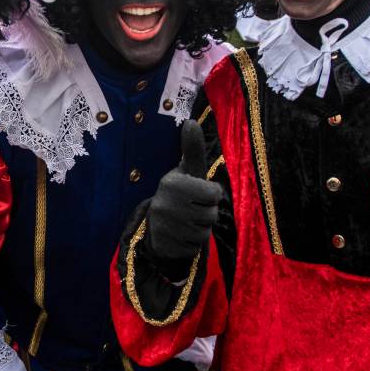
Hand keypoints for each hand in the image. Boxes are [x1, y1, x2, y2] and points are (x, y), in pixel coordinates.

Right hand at [145, 120, 221, 279]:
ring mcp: (164, 227)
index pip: (214, 194)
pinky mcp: (166, 246)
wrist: (155, 226)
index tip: (197, 193)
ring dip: (200, 230)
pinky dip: (191, 245)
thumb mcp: (186, 171)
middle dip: (206, 214)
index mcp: (172, 183)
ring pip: (204, 234)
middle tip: (191, 210)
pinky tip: (181, 237)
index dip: (211, 195)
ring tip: (186, 222)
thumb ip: (191, 149)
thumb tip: (190, 121)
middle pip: (211, 216)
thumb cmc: (180, 193)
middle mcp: (165, 205)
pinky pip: (194, 249)